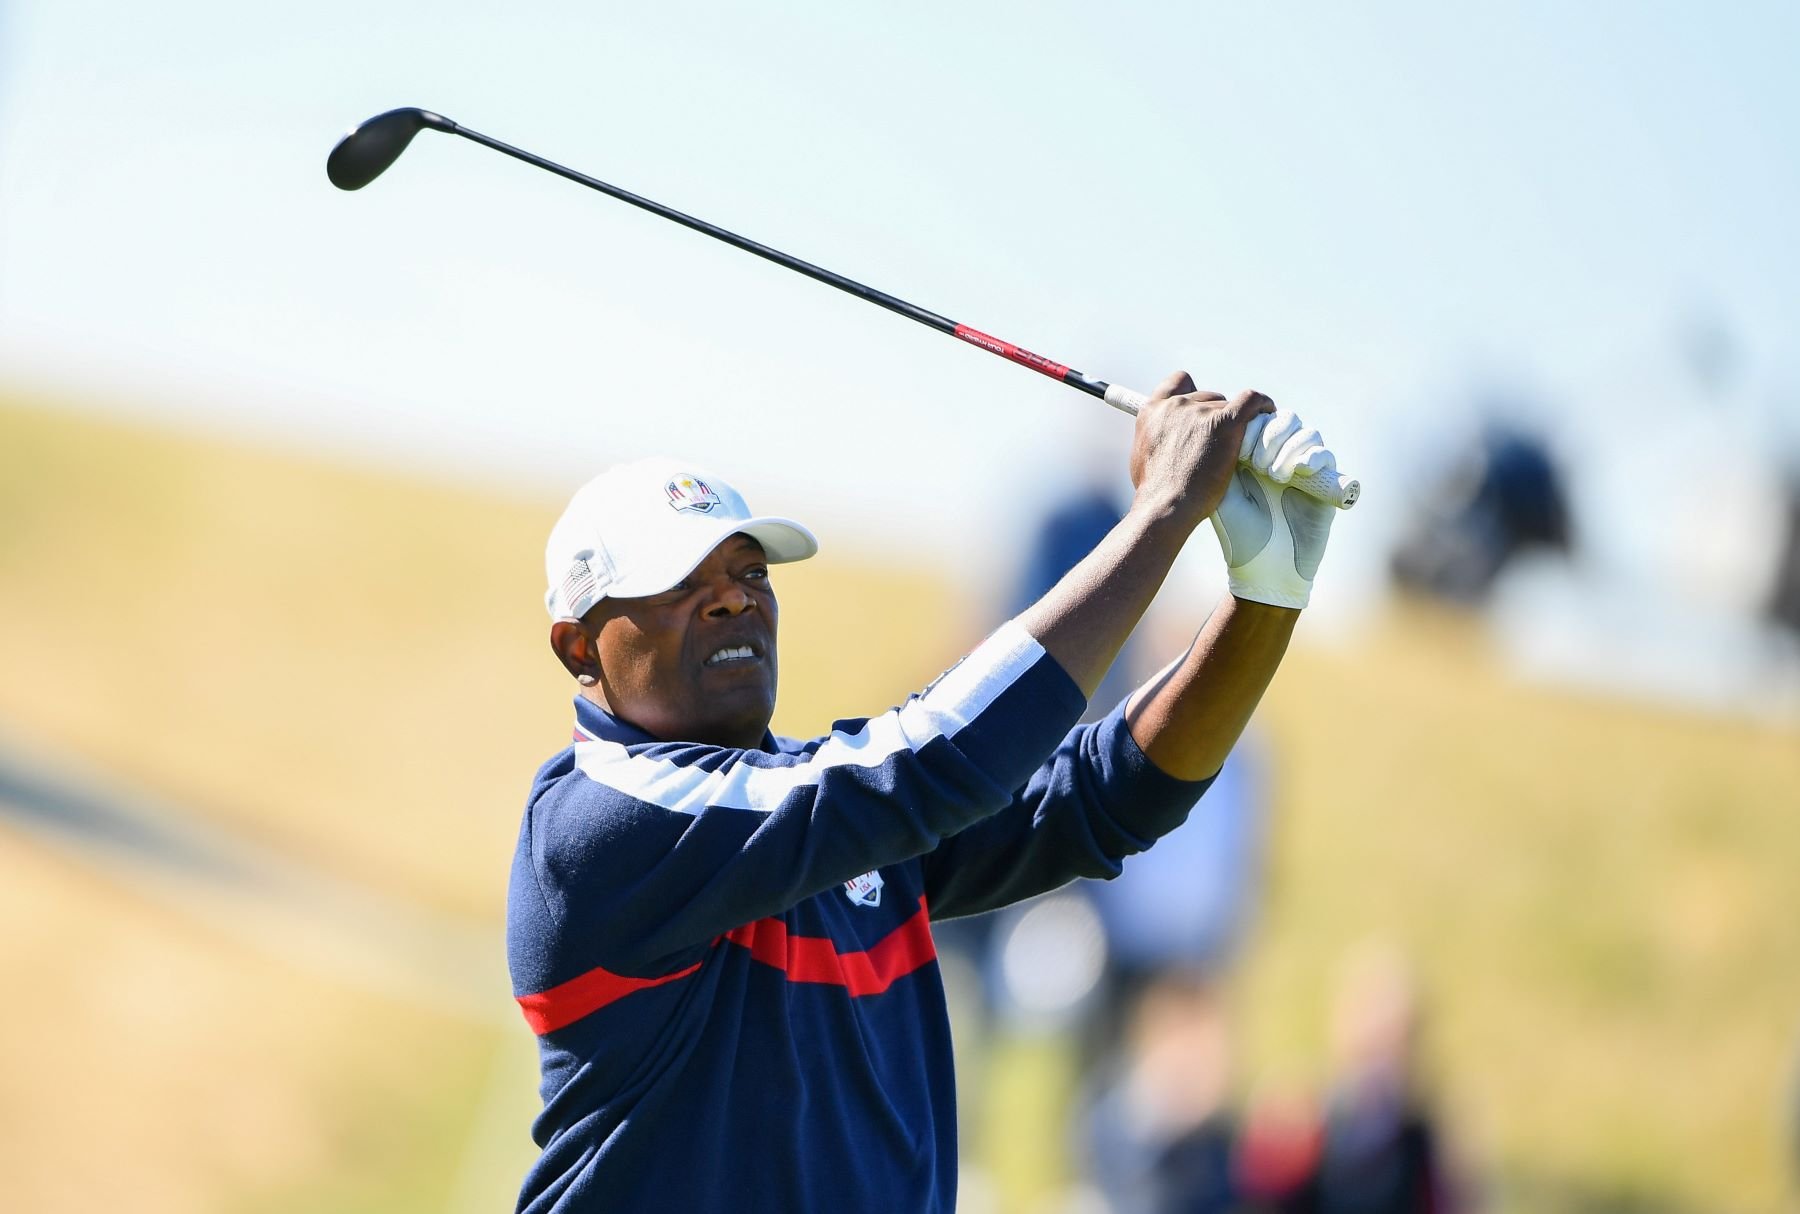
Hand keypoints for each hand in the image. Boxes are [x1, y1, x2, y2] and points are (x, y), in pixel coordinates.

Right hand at [1129, 372, 1275, 532]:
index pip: (1179, 382)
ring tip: (1238, 444)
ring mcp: (1201, 412)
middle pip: (1208, 397)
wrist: (1166, 504)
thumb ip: (1158, 436)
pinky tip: (1268, 411)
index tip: (1203, 407)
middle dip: (1216, 415)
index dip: (1195, 393)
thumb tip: (1169, 441)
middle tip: (1221, 440)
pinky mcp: (1225, 423)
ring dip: (1233, 423)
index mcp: (1153, 410)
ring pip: (1227, 407)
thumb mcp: (1142, 454)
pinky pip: (1251, 401)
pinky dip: (1262, 403)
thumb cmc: (1154, 491)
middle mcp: (1177, 405)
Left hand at [1210, 409, 1337, 608]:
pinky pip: (1326, 456)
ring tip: (1272, 473)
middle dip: (1272, 434)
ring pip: (1307, 434)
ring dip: (1290, 446)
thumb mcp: (1223, 492)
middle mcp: (1281, 458)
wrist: (1266, 569)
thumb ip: (1224, 457)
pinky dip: (1313, 456)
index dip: (1254, 425)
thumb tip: (1222, 424)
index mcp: (1255, 455)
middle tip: (1257, 462)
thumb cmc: (1239, 534)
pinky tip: (1298, 469)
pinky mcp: (1324, 484)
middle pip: (1285, 420)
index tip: (1240, 448)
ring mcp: (1304, 469)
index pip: (1260, 420)